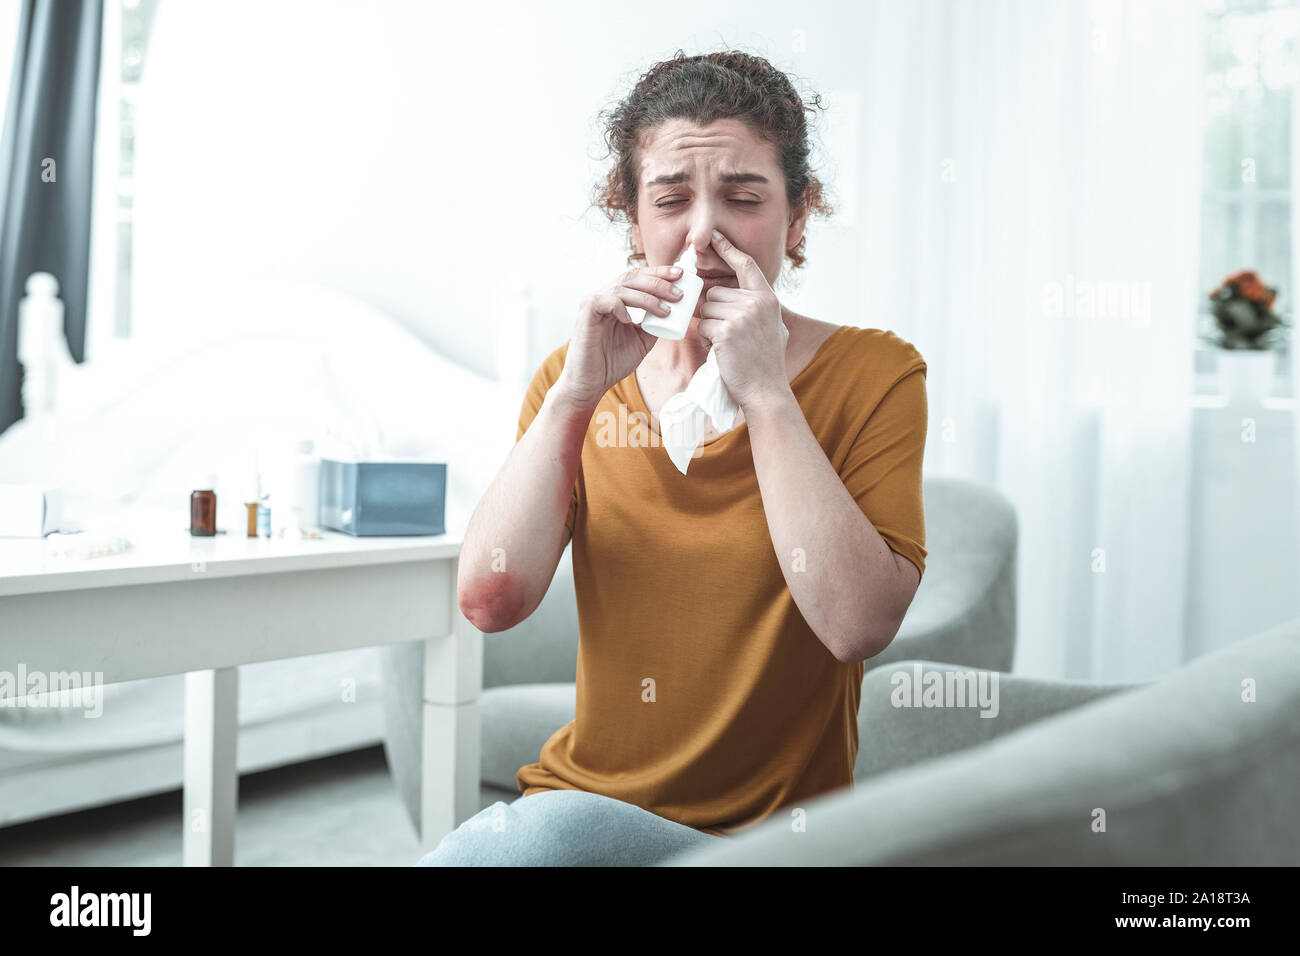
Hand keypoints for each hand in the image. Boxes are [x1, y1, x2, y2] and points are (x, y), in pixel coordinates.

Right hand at [555, 263, 684, 409]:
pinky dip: (621, 307)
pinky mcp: (586, 313)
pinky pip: (606, 301)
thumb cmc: (612, 362)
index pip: (638, 277)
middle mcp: (604, 295)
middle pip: (633, 277)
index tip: (681, 275)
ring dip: (648, 298)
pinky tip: (630, 319)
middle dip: (659, 283)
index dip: (659, 273)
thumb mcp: (642, 340)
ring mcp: (593, 302)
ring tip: (666, 310)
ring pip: (623, 289)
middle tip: (679, 294)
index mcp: (616, 298)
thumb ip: (655, 325)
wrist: (591, 382)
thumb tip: (675, 314)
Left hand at [697, 229, 789, 411]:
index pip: (746, 266)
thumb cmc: (765, 364)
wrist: (765, 391)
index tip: (715, 236)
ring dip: (708, 326)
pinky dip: (706, 339)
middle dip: (714, 312)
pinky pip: (703, 326)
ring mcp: (742, 316)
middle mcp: (757, 303)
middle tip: (727, 335)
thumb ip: (759, 309)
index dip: (729, 250)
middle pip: (716, 293)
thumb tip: (744, 296)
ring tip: (725, 345)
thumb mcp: (774, 329)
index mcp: (768, 300)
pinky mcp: (727, 331)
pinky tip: (720, 352)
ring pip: (706, 309)